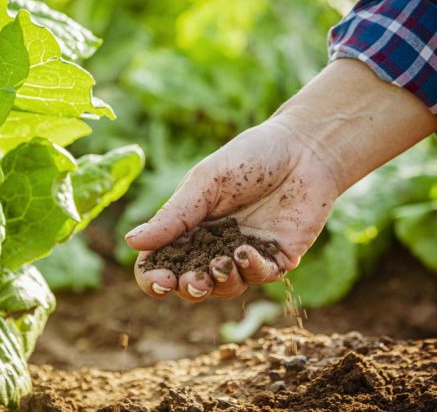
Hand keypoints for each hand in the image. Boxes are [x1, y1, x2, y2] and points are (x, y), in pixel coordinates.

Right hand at [125, 118, 339, 301]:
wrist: (305, 148)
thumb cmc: (250, 157)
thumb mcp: (205, 182)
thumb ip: (174, 215)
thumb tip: (131, 241)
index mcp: (188, 227)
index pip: (161, 263)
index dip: (154, 279)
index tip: (160, 281)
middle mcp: (214, 246)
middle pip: (190, 284)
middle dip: (187, 288)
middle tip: (191, 281)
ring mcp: (246, 256)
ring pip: (225, 288)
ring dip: (219, 283)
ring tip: (221, 264)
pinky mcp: (278, 258)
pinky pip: (261, 278)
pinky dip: (251, 271)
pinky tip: (246, 253)